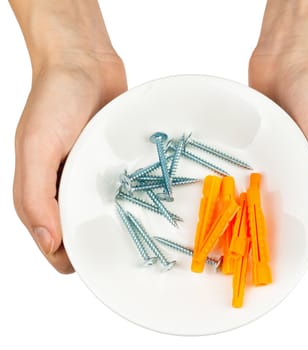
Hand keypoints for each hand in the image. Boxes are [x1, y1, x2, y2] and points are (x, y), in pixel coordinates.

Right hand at [13, 55, 126, 272]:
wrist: (84, 63)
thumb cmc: (55, 100)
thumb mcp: (37, 147)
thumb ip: (36, 196)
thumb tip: (48, 243)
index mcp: (39, 193)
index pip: (54, 245)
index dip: (72, 258)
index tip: (100, 259)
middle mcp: (64, 190)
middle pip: (81, 234)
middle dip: (99, 244)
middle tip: (127, 245)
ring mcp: (88, 177)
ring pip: (101, 215)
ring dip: (116, 225)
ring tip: (141, 228)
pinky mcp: (108, 163)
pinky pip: (118, 191)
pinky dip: (128, 201)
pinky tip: (145, 205)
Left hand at [249, 1, 307, 252]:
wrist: (292, 59)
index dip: (305, 241)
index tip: (276, 242)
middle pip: (307, 221)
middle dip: (284, 225)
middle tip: (256, 224)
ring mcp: (306, 170)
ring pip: (288, 204)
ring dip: (270, 208)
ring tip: (247, 208)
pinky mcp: (285, 157)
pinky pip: (274, 183)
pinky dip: (262, 190)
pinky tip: (247, 190)